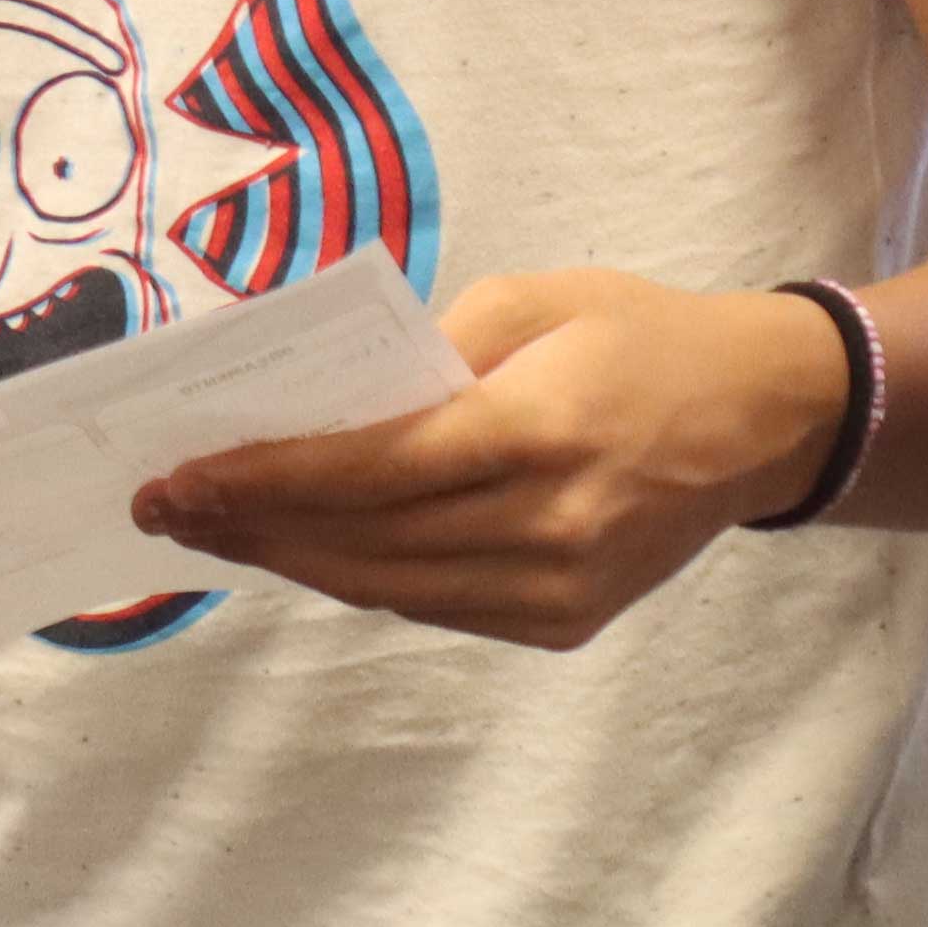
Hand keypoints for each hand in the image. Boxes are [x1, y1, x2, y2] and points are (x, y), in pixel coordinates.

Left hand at [125, 267, 849, 650]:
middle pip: (363, 542)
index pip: (371, 470)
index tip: (179, 479)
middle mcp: (549, 526)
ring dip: (291, 559)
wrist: (764, 419)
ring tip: (212, 529)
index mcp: (540, 431)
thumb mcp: (533, 299)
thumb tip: (320, 401)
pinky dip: (359, 576)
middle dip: (251, 526)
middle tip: (163, 509)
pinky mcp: (562, 627)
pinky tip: (303, 546)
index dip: (265, 481)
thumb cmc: (639, 336)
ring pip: (387, 589)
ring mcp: (559, 591)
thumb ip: (427, 351)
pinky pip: (432, 606)